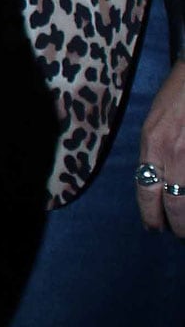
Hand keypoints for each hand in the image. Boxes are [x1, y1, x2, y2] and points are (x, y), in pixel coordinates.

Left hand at [137, 58, 184, 236]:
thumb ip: (154, 151)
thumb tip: (155, 184)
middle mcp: (174, 152)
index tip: (153, 227)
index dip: (150, 215)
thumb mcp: (155, 120)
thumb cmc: (179, 94)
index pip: (147, 191)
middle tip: (178, 233)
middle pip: (173, 204)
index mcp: (153, 141)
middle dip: (176, 225)